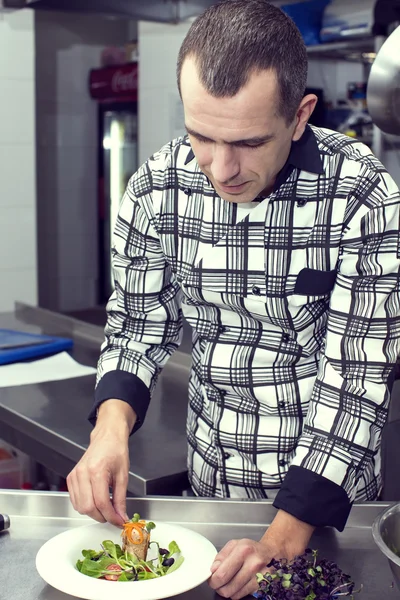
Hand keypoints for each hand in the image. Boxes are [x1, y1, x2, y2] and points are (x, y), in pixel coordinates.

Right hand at [67, 400, 135, 526]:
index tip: (119, 521)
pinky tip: (96, 501)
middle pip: (88, 507)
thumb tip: (121, 516)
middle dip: (102, 517)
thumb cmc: (116, 451)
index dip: (111, 516)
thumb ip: (121, 498)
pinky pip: (75, 501)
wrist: (106, 438)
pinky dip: (86, 506)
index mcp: (97, 470)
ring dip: (94, 513)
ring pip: (80, 507)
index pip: (101, 502)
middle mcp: (82, 473)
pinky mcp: (70, 478)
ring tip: (106, 506)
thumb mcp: (123, 475)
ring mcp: (74, 476)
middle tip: (114, 516)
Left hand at [208, 510, 313, 598]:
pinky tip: (237, 583)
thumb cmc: (251, 549)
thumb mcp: (234, 544)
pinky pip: (241, 596)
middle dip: (218, 587)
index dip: (213, 580)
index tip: (211, 579)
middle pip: (227, 588)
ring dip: (227, 590)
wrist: (272, 553)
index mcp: (243, 550)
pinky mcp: (262, 587)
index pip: (222, 574)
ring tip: (228, 582)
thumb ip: (221, 556)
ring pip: (233, 594)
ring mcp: (259, 577)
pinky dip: (236, 592)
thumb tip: (213, 570)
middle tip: (218, 582)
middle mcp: (253, 564)